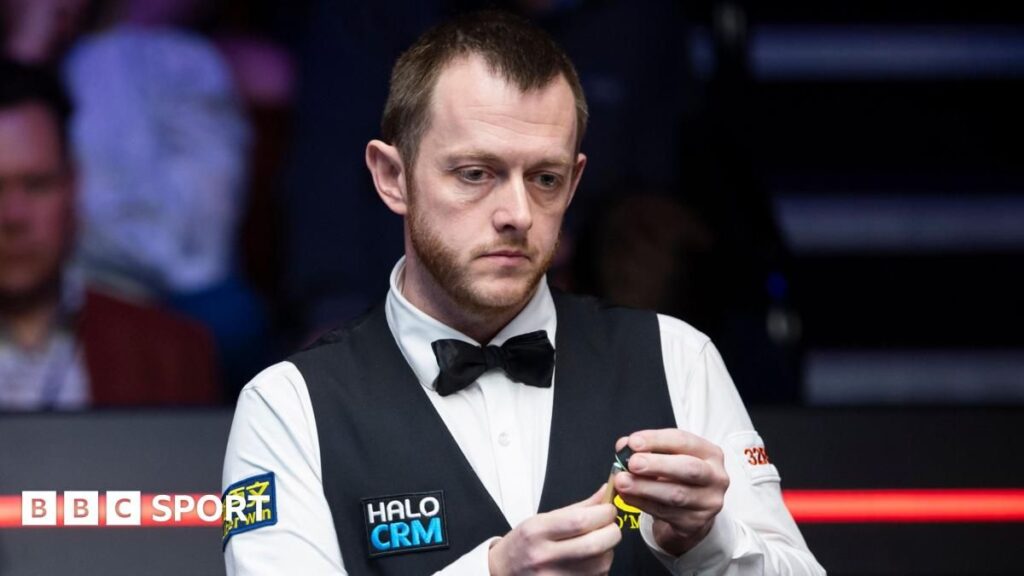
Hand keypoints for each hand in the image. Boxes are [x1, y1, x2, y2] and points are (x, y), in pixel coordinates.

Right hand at [488, 484, 620, 574]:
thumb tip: (606, 493)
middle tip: (609, 525)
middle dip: (612, 531)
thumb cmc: (523, 545)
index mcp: (537, 531)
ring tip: (596, 543)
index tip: (608, 509)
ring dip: (608, 550)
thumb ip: (577, 508)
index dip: (604, 513)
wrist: (502, 573)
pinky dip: (600, 567)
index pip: (580, 521)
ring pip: (601, 564)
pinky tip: (589, 561)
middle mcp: (544, 557)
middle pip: (595, 544)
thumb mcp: (541, 520)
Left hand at [613, 429, 729, 555]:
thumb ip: (648, 449)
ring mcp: (708, 503)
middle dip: (658, 464)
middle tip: (632, 463)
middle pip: (689, 469)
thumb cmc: (677, 477)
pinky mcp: (695, 523)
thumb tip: (624, 445)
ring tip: (622, 481)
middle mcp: (716, 477)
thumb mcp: (667, 457)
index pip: (684, 441)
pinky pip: (665, 512)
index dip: (657, 440)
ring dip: (645, 487)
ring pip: (676, 495)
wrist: (690, 513)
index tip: (633, 442)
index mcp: (710, 453)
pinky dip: (642, 503)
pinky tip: (626, 496)